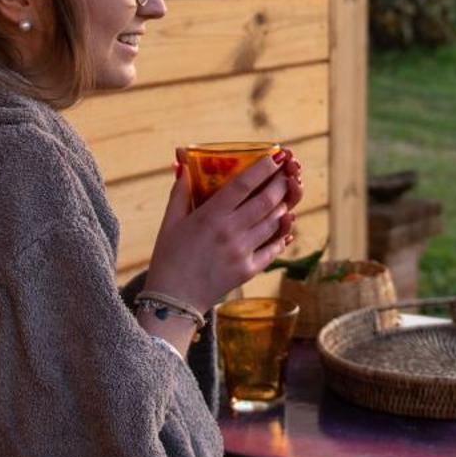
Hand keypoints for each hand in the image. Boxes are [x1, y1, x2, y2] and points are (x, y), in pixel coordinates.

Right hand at [144, 147, 301, 308]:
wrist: (173, 301)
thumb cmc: (169, 258)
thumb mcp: (170, 222)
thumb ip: (180, 193)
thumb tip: (183, 165)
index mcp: (210, 216)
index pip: (242, 185)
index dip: (262, 168)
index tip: (274, 155)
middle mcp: (230, 232)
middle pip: (266, 201)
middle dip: (280, 184)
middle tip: (286, 173)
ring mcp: (242, 252)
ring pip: (273, 223)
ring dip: (283, 207)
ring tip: (284, 197)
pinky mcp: (248, 270)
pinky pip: (273, 248)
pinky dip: (281, 235)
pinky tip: (285, 226)